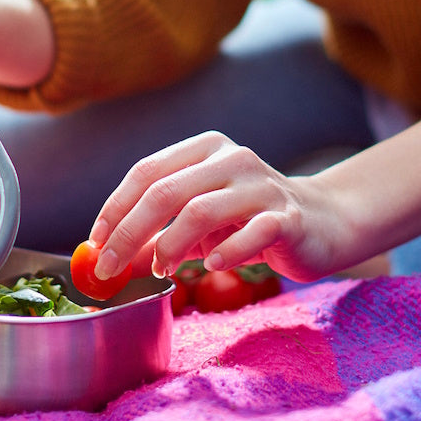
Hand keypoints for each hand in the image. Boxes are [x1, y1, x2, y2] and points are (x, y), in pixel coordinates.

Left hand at [88, 132, 347, 283]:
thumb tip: (108, 260)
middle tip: (110, 267)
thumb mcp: (198, 224)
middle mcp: (231, 158)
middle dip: (130, 232)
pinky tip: (212, 267)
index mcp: (204, 149)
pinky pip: (251, 233)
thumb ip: (157, 235)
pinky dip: (226, 252)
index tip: (95, 242)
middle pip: (165, 191)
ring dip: (170, 246)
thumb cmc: (249, 220)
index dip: (115, 207)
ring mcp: (262, 185)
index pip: (146, 171)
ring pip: (201, 210)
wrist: (325, 222)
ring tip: (161, 271)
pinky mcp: (289, 217)